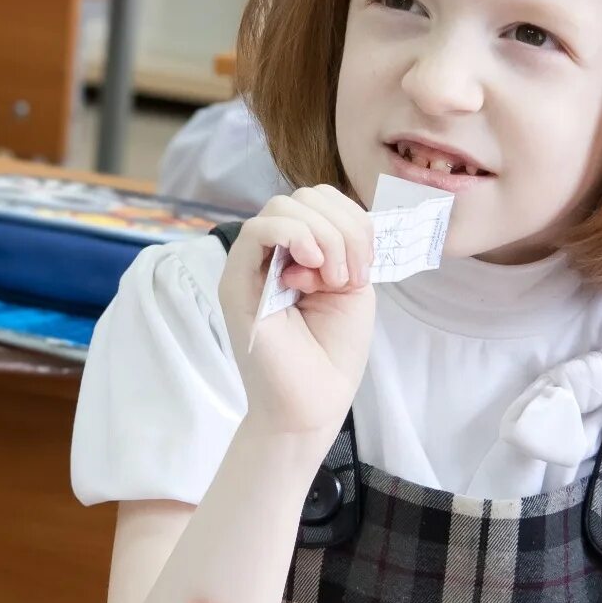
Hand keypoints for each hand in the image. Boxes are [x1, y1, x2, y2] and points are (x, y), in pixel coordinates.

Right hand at [218, 188, 376, 435]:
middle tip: (349, 277)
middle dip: (342, 228)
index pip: (319, 200)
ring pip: (281, 208)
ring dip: (324, 236)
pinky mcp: (236, 283)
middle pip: (303, 197)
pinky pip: (257, 232)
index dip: (352, 219)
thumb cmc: (331, 353)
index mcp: (300, 253)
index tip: (365, 266)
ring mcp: (250, 267)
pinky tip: (312, 269)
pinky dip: (295, 237)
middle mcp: (271, 254)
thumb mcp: (351, 288)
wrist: (311, 404)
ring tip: (332, 280)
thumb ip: (344, 248)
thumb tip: (329, 224)